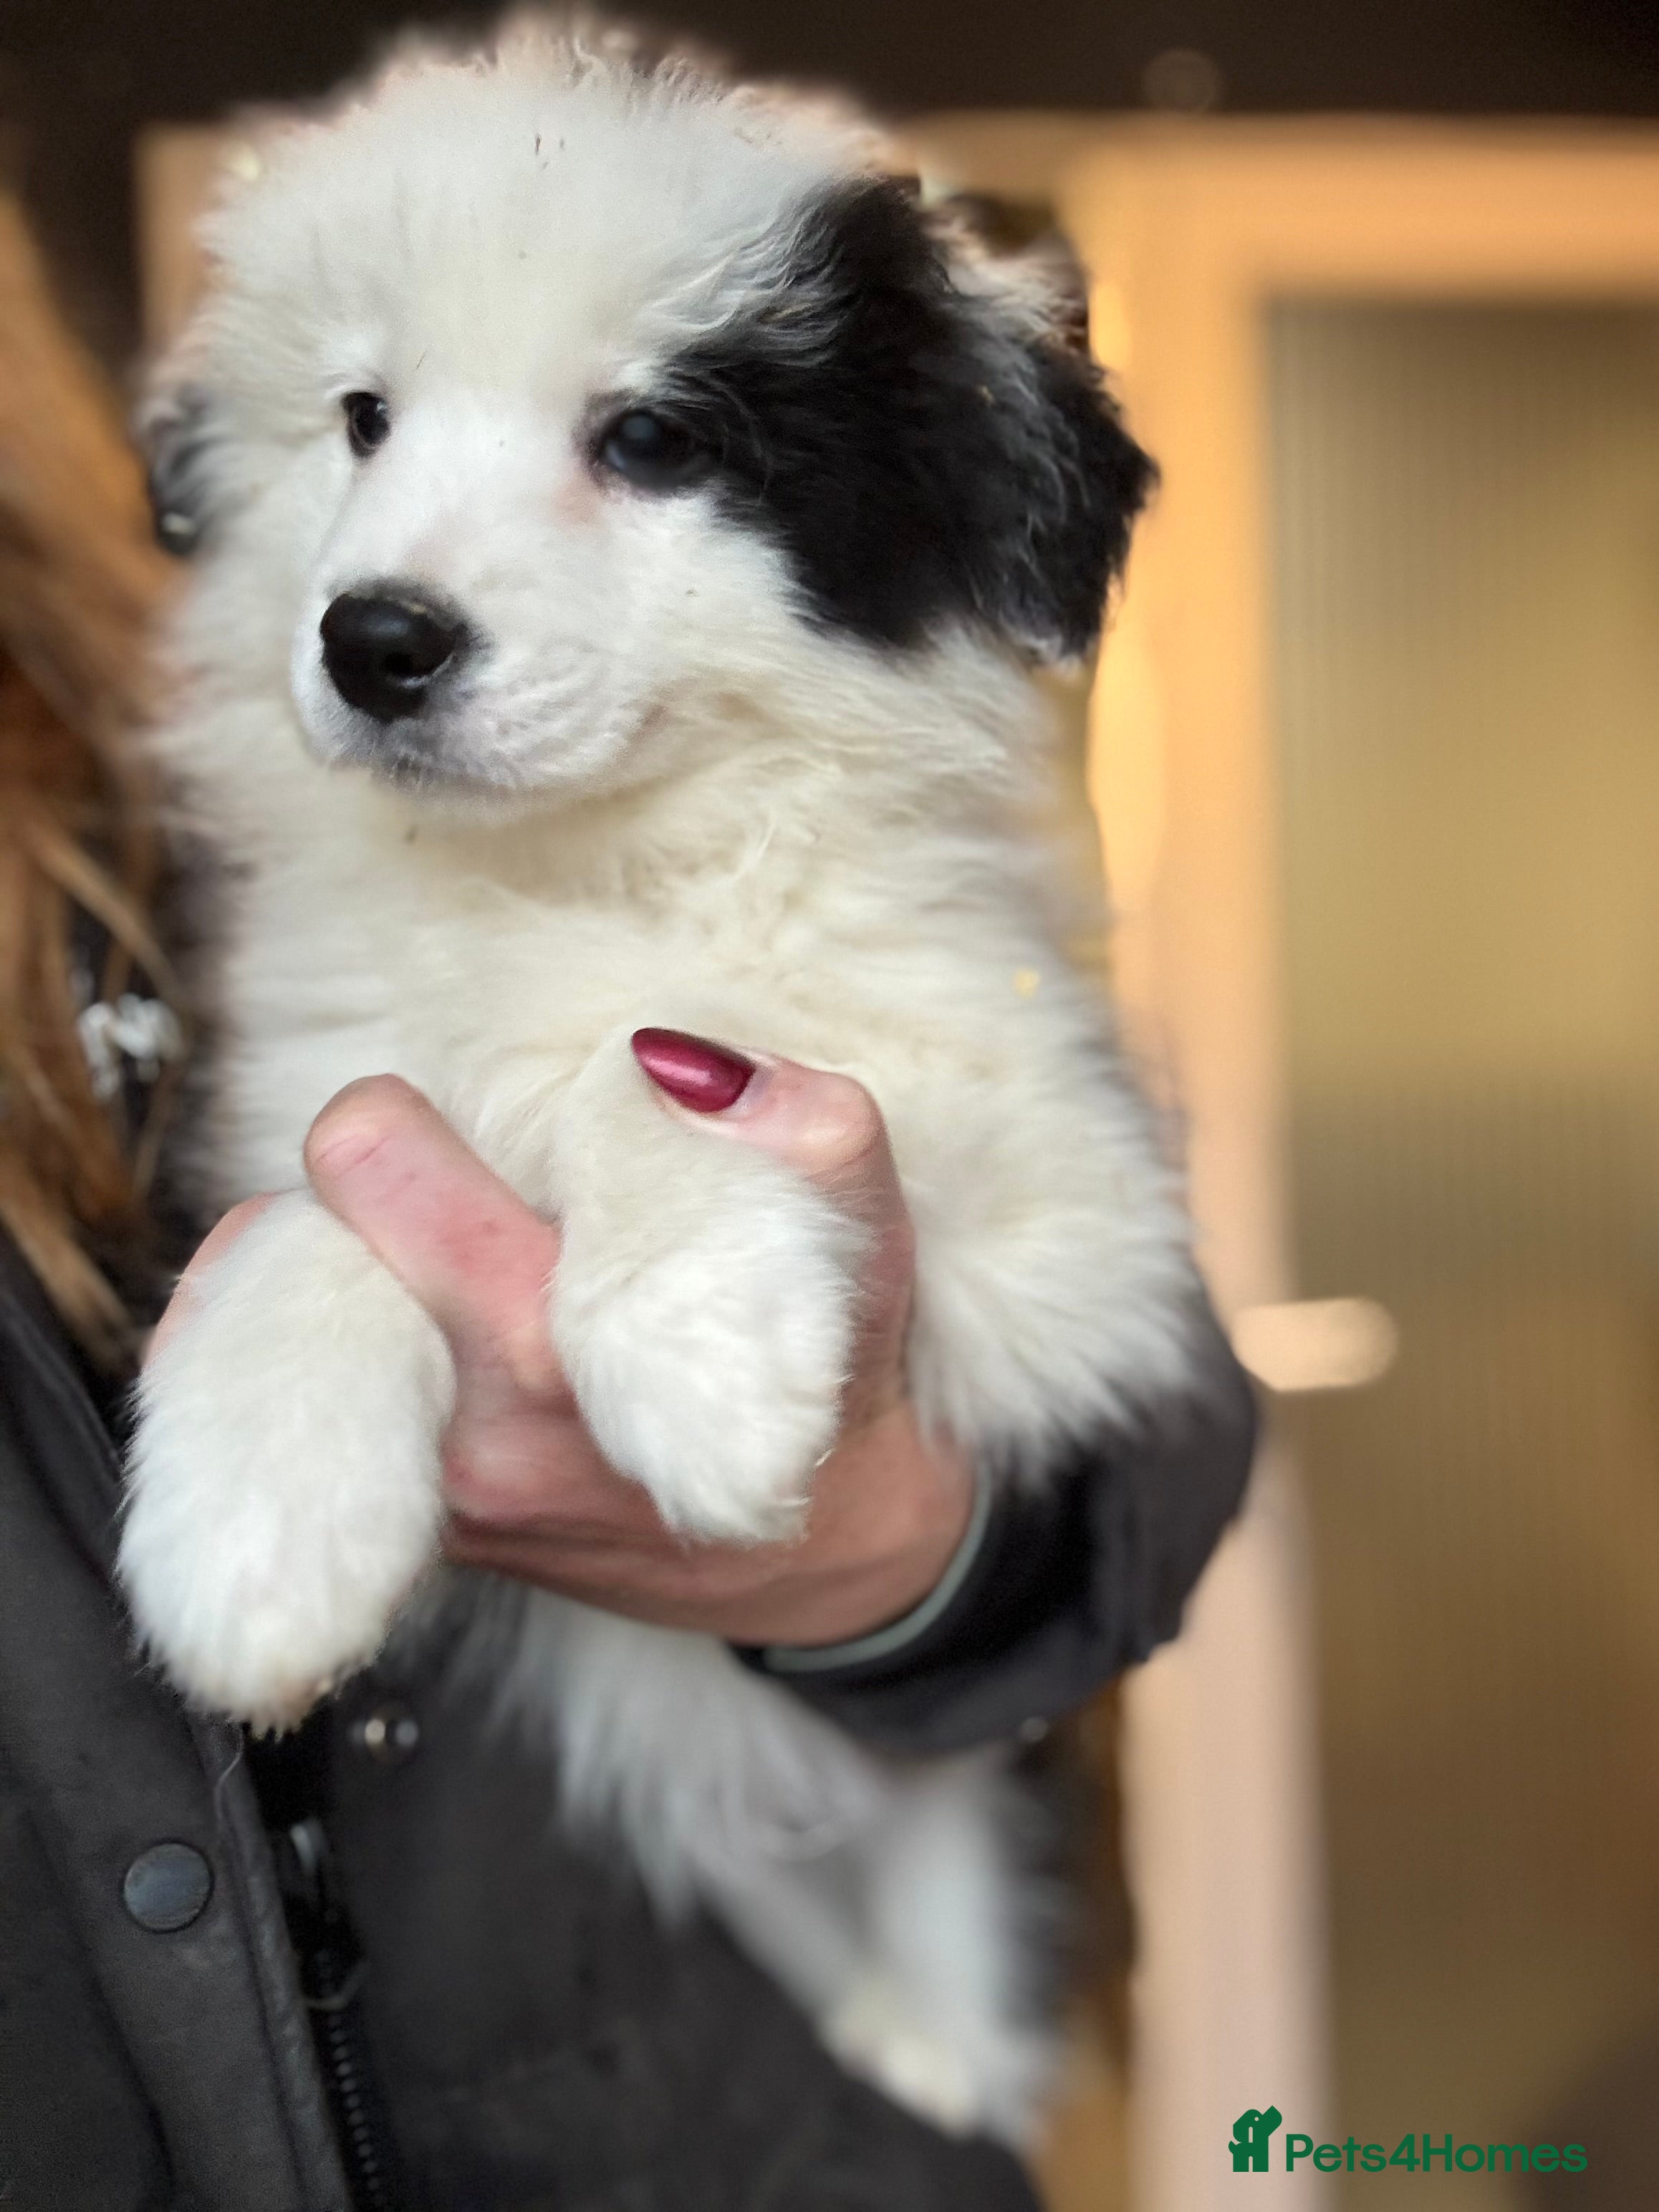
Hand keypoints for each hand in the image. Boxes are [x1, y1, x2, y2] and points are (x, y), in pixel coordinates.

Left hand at [156, 1051, 973, 1647]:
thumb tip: (680, 1060)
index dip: (405, 1116)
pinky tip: (425, 1327)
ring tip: (441, 1259)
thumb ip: (811, 1137)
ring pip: (286, 1321)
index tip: (467, 1134)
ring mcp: (438, 1500)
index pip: (364, 1163)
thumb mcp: (872, 1249)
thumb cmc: (840, 1388)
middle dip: (359, 1194)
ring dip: (345, 1267)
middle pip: (292, 1236)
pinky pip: (310, 1405)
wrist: (833, 1558)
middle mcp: (469, 1436)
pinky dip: (348, 1343)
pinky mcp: (427, 1533)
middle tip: (447, 1193)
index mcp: (554, 1348)